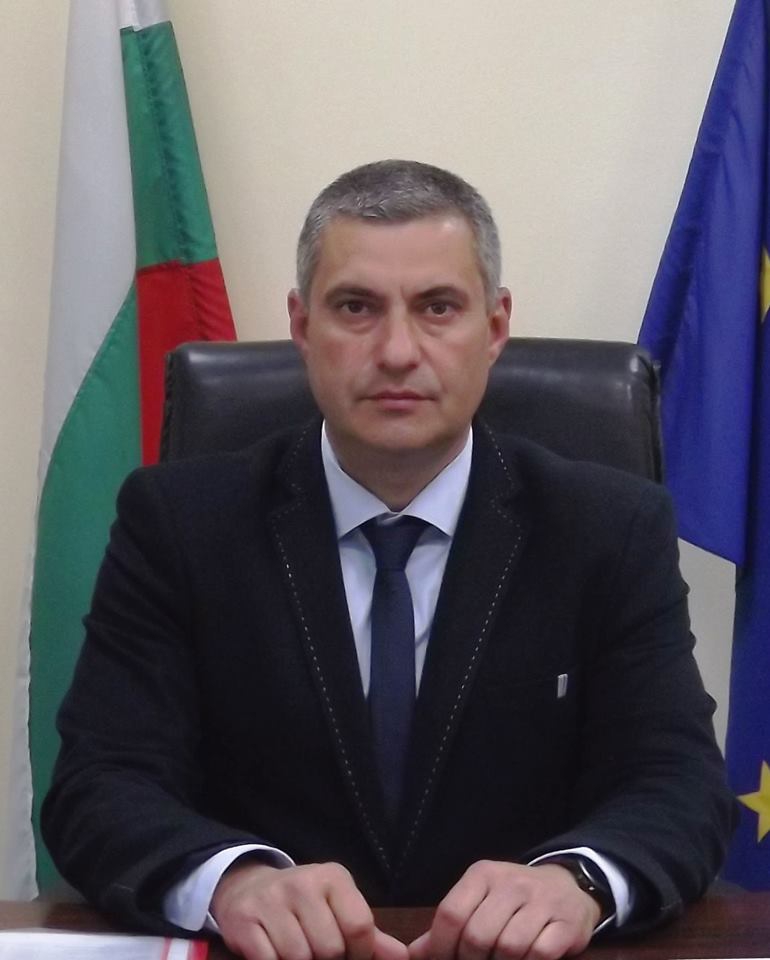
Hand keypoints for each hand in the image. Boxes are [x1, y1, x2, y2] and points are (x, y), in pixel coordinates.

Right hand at [211, 860, 408, 959]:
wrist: (249, 889)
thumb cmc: (304, 906)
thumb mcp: (338, 909)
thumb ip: (370, 935)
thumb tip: (404, 958)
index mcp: (333, 878)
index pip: (360, 926)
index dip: (359, 954)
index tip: (350, 956)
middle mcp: (303, 883)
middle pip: (330, 948)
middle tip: (318, 954)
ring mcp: (272, 900)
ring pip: (299, 957)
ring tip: (298, 952)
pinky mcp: (245, 919)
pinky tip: (274, 953)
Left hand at [408, 861, 600, 959]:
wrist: (567, 888)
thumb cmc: (513, 899)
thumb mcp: (479, 900)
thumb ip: (449, 925)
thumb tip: (413, 952)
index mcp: (482, 874)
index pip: (451, 913)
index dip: (441, 947)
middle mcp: (511, 882)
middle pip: (477, 936)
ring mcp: (541, 900)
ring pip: (508, 947)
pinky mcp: (566, 922)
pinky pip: (540, 953)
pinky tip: (526, 959)